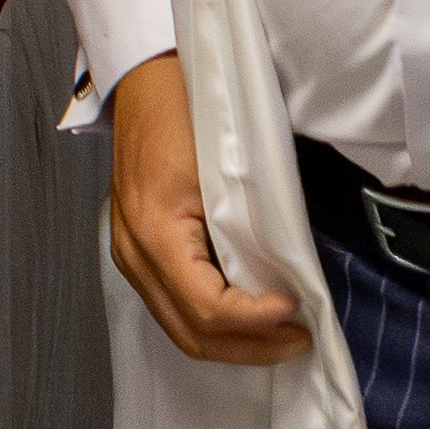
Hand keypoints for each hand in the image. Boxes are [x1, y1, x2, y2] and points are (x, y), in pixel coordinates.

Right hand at [102, 51, 305, 364]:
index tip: (295, 307)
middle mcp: (135, 254)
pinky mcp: (138, 251)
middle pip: (191, 333)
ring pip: (180, 328)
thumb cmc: (184, 110)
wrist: (143, 81)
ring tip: (279, 334)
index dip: (255, 319)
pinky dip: (212, 321)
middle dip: (249, 347)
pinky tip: (246, 315)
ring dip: (232, 342)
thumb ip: (251, 220)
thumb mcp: (225, 164)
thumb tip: (287, 270)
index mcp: (155, 233)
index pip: (207, 306)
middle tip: (299, 339)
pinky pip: (173, 306)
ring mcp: (131, 256)